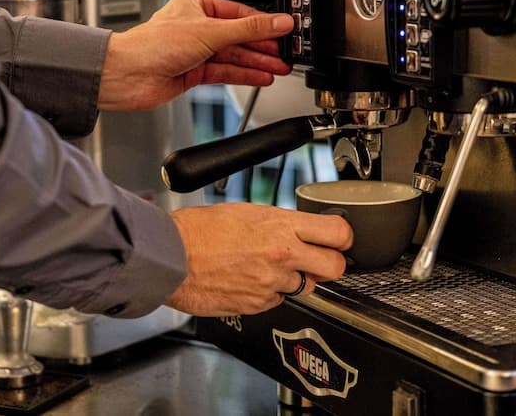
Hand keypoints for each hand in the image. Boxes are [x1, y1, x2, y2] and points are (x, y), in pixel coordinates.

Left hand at [98, 0, 293, 110]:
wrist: (128, 75)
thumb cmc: (153, 44)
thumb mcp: (211, 31)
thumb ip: (249, 29)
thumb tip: (278, 22)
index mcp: (197, 6)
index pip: (239, 13)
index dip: (263, 23)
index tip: (285, 29)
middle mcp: (196, 28)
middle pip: (238, 36)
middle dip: (263, 46)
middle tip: (287, 53)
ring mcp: (195, 52)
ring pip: (233, 55)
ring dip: (257, 62)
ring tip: (280, 67)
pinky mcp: (193, 73)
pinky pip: (225, 71)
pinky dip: (244, 74)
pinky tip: (261, 76)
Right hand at [164, 203, 352, 315]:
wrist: (171, 257)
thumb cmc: (198, 231)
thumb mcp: (246, 211)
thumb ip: (278, 223)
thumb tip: (296, 229)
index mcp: (280, 226)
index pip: (337, 233)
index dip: (344, 237)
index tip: (341, 238)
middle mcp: (282, 255)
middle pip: (335, 267)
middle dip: (330, 263)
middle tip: (320, 259)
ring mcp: (271, 283)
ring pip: (307, 287)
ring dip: (296, 279)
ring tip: (271, 267)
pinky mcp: (258, 305)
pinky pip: (279, 300)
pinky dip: (271, 293)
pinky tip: (252, 279)